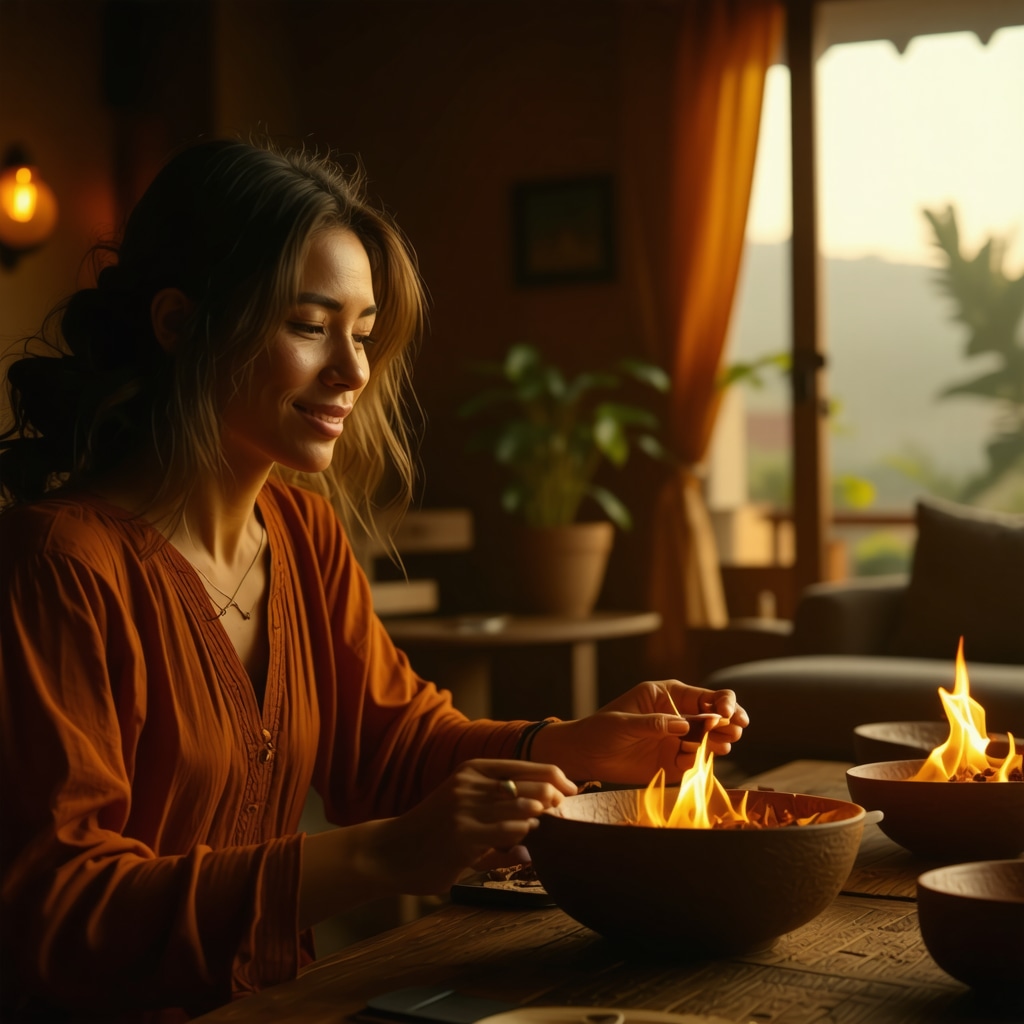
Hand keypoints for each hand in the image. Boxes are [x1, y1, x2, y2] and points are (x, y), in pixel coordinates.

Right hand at [363, 759, 575, 895]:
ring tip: (545, 831)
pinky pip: (508, 834)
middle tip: (564, 815)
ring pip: (525, 809)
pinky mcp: (463, 835)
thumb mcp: (460, 802)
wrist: (389, 851)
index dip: (558, 779)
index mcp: (473, 769)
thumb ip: (496, 806)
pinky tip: (525, 849)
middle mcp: (471, 783)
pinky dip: (524, 841)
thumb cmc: (430, 830)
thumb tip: (538, 821)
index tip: (572, 792)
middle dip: (556, 801)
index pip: (530, 766)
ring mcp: (466, 808)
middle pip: (533, 786)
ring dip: (542, 822)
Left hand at [530, 681, 748, 783]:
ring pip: (711, 739)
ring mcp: (678, 740)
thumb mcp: (625, 723)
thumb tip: (685, 726)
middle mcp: (678, 716)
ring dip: (721, 741)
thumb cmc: (601, 730)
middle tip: (737, 728)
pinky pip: (696, 762)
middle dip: (729, 721)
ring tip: (724, 744)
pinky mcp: (674, 762)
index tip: (727, 714)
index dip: (722, 703)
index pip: (705, 696)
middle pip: (715, 717)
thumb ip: (655, 724)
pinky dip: (700, 762)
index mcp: (668, 696)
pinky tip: (696, 760)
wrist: (586, 756)